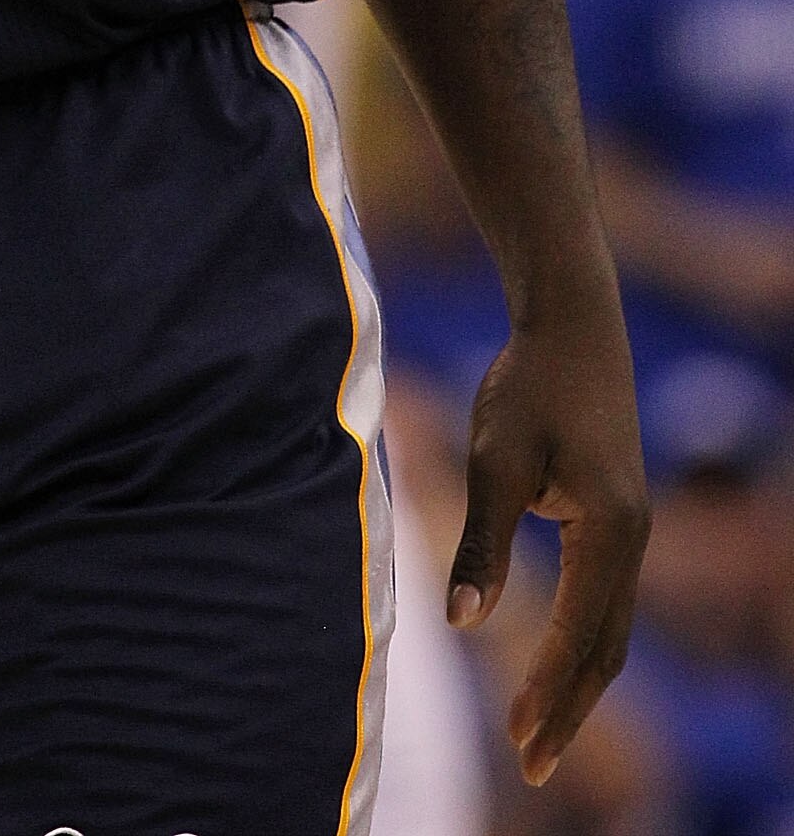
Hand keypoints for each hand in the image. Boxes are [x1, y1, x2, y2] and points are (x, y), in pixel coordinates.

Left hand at [445, 304, 649, 785]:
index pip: (580, 636)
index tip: (518, 744)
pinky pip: (607, 600)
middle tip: (533, 767)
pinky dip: (585, 643)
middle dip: (571, 709)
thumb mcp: (495, 459)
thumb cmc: (527, 385)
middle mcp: (632, 540)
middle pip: (608, 648)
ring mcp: (631, 529)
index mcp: (610, 533)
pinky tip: (556, 663)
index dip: (547, 692)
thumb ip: (481, 544)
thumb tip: (461, 626)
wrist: (571, 324)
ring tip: (539, 731)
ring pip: (612, 628)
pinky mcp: (617, 516)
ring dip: (579, 683)